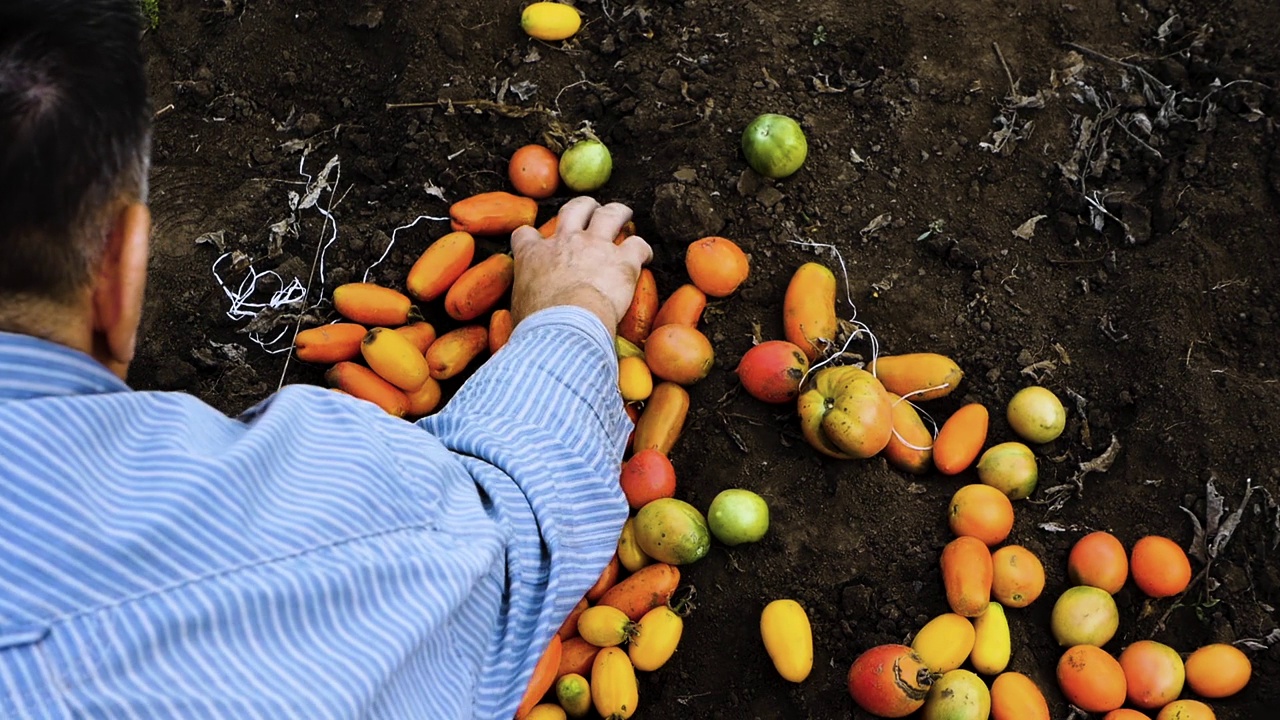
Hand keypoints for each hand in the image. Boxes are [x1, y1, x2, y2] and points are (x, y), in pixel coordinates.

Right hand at [509, 196, 652, 331]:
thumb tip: (530, 311)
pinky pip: (638, 245)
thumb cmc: (539, 324)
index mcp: (534, 255)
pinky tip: (645, 256)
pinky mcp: (623, 261)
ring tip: (623, 214)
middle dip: (585, 207)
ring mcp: (596, 247)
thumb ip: (527, 296)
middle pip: (575, 209)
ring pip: (610, 215)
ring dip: (618, 212)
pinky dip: (643, 250)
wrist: (566, 326)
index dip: (530, 237)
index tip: (535, 242)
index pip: (525, 235)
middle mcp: (566, 242)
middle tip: (591, 210)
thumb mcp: (520, 305)